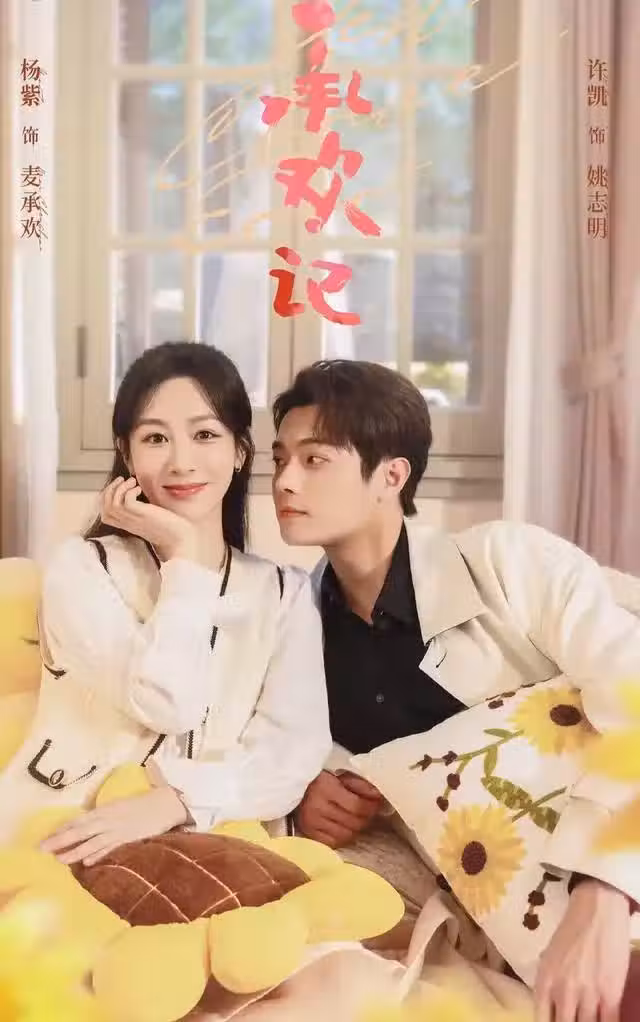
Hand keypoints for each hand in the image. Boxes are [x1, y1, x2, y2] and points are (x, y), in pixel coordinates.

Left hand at [39, 787, 188, 865]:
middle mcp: (109, 819)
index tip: (47, 838)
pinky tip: (86, 863)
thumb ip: (107, 812)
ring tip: (59, 859)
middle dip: (60, 840)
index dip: (63, 829)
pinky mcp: (129, 839)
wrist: (168, 804)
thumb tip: (101, 811)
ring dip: (74, 851)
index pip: (79, 820)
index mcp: (106, 809)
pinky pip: (111, 848)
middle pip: (80, 830)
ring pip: (92, 842)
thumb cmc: (146, 803)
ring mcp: (118, 830)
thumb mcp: (120, 805)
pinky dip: (98, 855)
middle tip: (42, 848)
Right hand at [100, 476, 197, 559]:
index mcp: (127, 524)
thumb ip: (141, 508)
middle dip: (110, 489)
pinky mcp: (142, 515)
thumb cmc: (169, 527)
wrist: (181, 538)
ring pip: (112, 503)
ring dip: (120, 487)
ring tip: (133, 481)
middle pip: (105, 507)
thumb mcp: (150, 516)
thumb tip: (138, 490)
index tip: (119, 486)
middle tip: (122, 479)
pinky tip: (139, 489)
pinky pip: (125, 502)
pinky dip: (129, 491)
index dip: (106, 497)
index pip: (105, 513)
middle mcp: (127, 523)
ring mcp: (133, 519)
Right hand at [294, 770, 382, 847]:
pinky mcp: (308, 834)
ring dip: (356, 828)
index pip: (357, 806)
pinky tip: (345, 828)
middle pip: (353, 822)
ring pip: (346, 835)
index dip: (371, 807)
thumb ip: (359, 785)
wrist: (290, 787)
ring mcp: (312, 823)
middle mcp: (317, 807)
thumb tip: (377, 795)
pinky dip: (344, 837)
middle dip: (366, 818)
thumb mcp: (339, 775)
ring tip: (358, 819)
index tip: (377, 803)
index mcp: (326, 789)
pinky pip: (334, 843)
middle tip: (369, 811)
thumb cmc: (319, 780)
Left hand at [535, 878, 630, 1021]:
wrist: (596, 910)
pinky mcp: (610, 995)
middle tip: (574, 1021)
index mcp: (544, 981)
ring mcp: (587, 995)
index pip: (542, 1020)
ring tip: (588, 1020)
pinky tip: (605, 1021)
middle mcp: (563, 992)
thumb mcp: (549, 957)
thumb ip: (549, 983)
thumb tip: (550, 1006)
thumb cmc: (571, 930)